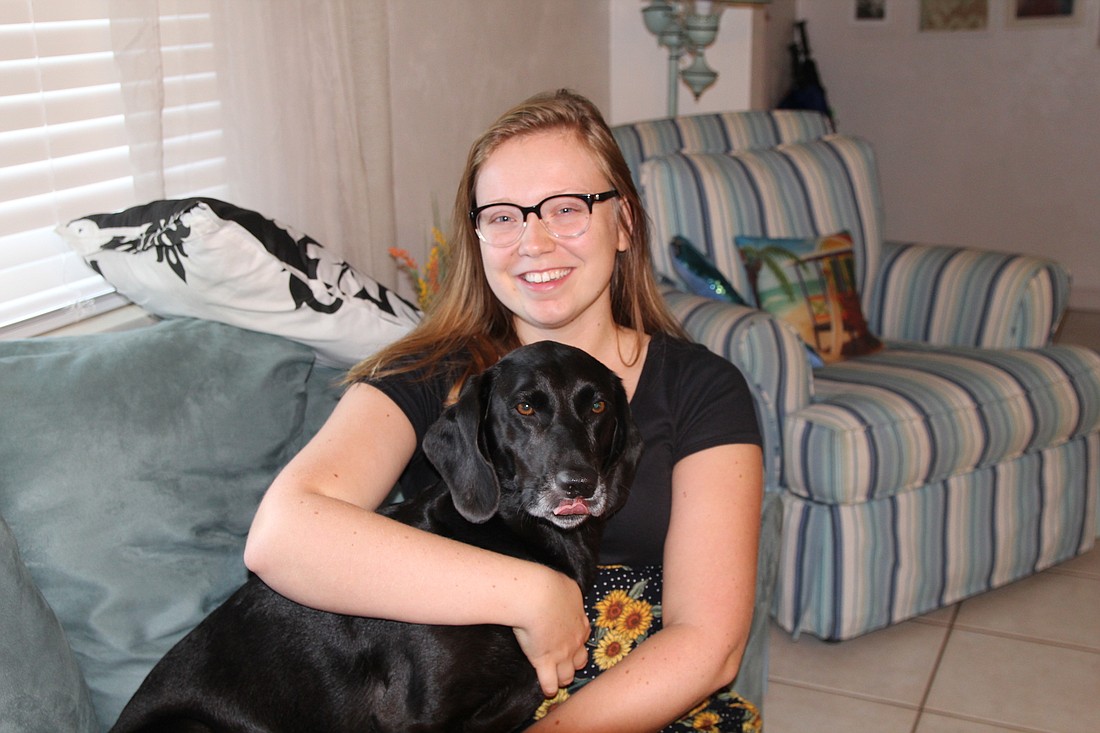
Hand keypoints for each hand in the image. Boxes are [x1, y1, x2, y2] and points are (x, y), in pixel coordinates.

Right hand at [512, 570, 589, 696]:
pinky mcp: (545, 662)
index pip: (584, 635)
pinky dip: (549, 687)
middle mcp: (574, 640)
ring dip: (564, 678)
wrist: (537, 597)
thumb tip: (565, 592)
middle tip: (569, 665)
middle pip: (580, 659)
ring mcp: (561, 654)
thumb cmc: (550, 586)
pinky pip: (549, 682)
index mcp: (579, 620)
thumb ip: (569, 593)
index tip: (574, 642)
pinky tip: (548, 690)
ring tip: (560, 682)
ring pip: (568, 674)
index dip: (579, 640)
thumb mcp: (567, 585)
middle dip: (575, 663)